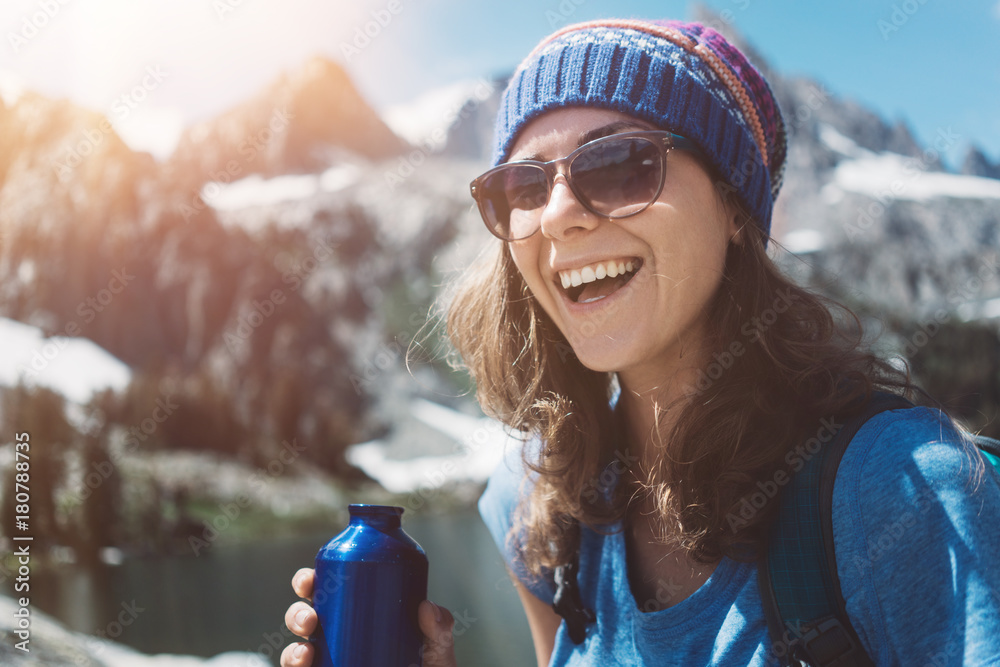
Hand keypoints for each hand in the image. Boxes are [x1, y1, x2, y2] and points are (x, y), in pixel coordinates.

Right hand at [280, 567, 457, 666]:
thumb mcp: (436, 647)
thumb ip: (439, 628)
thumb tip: (427, 607)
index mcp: (359, 614)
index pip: (329, 591)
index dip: (310, 581)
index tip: (309, 579)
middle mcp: (339, 637)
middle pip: (306, 617)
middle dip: (297, 612)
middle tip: (310, 617)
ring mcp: (330, 662)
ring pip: (298, 649)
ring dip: (292, 647)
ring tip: (307, 649)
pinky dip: (293, 665)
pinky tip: (303, 662)